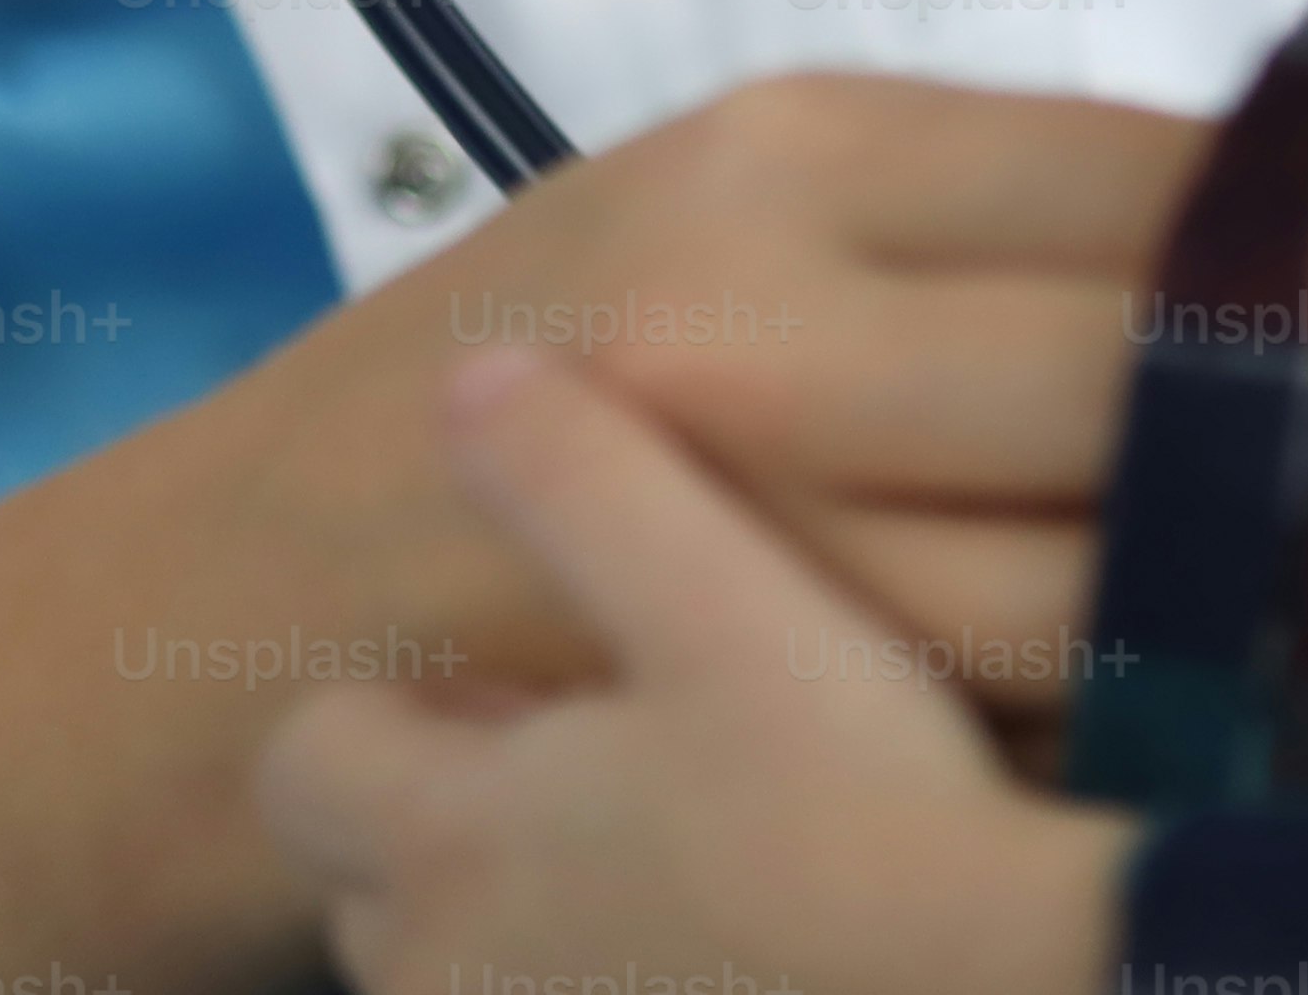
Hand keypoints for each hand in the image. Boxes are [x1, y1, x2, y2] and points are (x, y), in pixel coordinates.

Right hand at [0, 72, 1195, 994]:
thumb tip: (1307, 276)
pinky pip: (988, 729)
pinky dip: (1121, 751)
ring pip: (1095, 578)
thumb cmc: (483, 430)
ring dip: (1257, 629)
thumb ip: (968, 248)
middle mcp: (755, 294)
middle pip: (1151, 375)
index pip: (1170, 175)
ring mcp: (714, 506)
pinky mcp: (689, 694)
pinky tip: (1220, 764)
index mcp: (792, 148)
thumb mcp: (712, 248)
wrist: (190, 638)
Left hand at [256, 347, 1130, 994]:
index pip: (305, 762)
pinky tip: (742, 949)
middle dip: (451, 827)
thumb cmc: (856, 803)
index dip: (391, 710)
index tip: (513, 678)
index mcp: (446, 844)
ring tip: (684, 859)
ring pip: (469, 986)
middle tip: (606, 765)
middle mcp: (453, 988)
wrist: (1002, 988)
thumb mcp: (726, 600)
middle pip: (375, 892)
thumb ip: (585, 478)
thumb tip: (473, 374)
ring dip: (531, 930)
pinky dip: (614, 986)